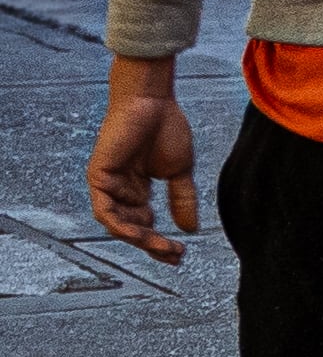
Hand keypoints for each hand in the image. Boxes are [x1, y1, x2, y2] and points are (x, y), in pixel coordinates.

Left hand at [88, 59, 195, 258]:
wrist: (153, 100)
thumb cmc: (166, 127)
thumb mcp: (179, 171)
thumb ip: (182, 200)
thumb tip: (190, 229)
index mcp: (138, 189)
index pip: (145, 224)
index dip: (160, 242)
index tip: (179, 255)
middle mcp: (120, 190)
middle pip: (132, 228)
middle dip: (152, 245)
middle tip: (174, 255)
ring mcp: (108, 184)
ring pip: (117, 224)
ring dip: (139, 239)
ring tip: (161, 247)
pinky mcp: (98, 176)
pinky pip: (104, 211)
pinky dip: (120, 225)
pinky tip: (140, 233)